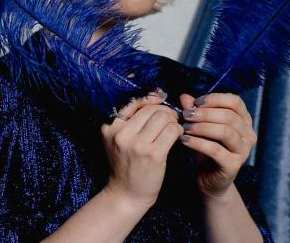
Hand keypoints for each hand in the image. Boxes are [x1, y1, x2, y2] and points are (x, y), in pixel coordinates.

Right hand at [100, 88, 183, 208]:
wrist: (126, 194)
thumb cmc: (126, 164)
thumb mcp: (120, 139)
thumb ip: (133, 118)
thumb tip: (158, 95)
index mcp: (111, 127)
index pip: (135, 103)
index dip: (152, 101)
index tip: (161, 103)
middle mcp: (121, 134)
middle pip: (151, 109)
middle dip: (165, 111)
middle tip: (171, 119)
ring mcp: (137, 145)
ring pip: (163, 117)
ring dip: (173, 121)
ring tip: (173, 128)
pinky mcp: (153, 155)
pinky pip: (172, 131)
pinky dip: (178, 130)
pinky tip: (178, 136)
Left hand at [178, 92, 257, 201]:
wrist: (209, 178)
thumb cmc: (206, 148)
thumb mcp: (199, 126)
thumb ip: (194, 111)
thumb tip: (184, 96)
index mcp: (244, 120)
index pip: (235, 101)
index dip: (215, 99)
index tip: (196, 102)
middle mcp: (248, 134)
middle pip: (229, 116)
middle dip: (204, 113)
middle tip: (186, 115)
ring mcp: (243, 151)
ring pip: (225, 131)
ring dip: (201, 127)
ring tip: (185, 127)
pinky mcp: (234, 165)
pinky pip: (216, 150)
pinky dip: (198, 143)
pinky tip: (185, 140)